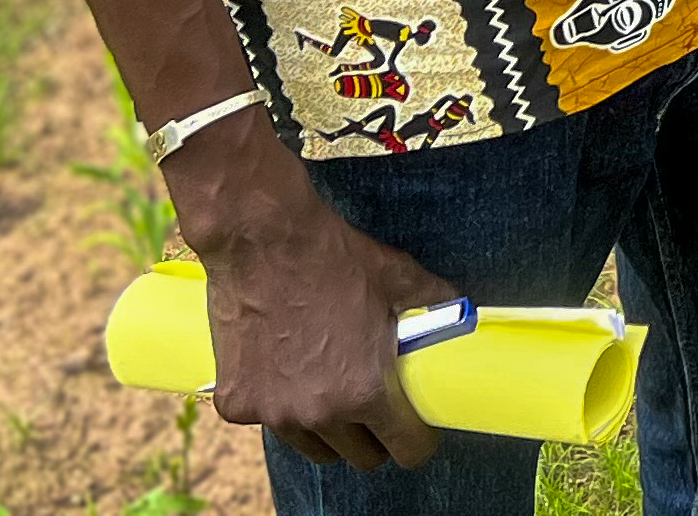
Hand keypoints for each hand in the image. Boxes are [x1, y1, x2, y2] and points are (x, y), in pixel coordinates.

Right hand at [171, 114, 455, 471]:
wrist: (262, 240)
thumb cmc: (332, 258)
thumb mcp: (398, 277)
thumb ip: (436, 302)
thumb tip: (461, 312)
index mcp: (366, 391)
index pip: (406, 449)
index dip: (418, 440)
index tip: (416, 428)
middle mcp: (320, 414)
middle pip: (360, 457)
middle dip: (374, 436)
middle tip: (374, 404)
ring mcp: (274, 414)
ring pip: (314, 447)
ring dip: (327, 428)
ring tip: (330, 385)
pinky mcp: (237, 404)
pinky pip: (268, 422)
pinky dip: (278, 404)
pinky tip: (285, 369)